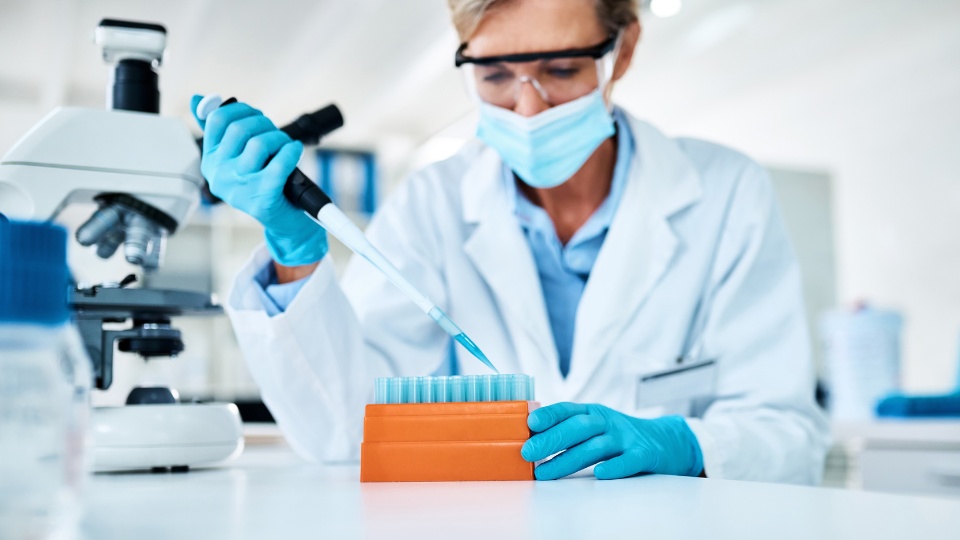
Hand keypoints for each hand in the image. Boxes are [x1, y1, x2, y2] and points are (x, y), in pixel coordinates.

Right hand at [191, 95, 327, 265]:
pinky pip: (280, 163)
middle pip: (240, 129)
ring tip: (286, 146)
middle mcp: (219, 175)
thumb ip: (220, 130)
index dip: (241, 109)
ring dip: (280, 139)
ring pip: (259, 143)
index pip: (217, 120)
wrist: (283, 221)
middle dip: (265, 124)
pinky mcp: (262, 199)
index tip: (255, 115)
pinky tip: (295, 151)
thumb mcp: (236, 157)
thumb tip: (199, 99)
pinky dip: (292, 152)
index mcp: (210, 161)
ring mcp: (239, 188)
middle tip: (276, 134)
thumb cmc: (262, 184)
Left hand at [520, 403, 702, 479]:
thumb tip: (531, 438)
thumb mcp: (596, 426)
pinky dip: (615, 466)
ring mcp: (626, 438)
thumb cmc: (620, 437)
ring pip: (596, 447)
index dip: (550, 415)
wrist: (666, 441)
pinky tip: (600, 473)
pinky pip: (629, 460)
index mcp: (594, 413)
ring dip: (568, 460)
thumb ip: (568, 430)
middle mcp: (609, 422)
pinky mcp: (644, 455)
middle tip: (528, 452)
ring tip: (545, 472)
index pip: (569, 410)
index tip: (530, 424)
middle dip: (551, 439)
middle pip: (579, 428)